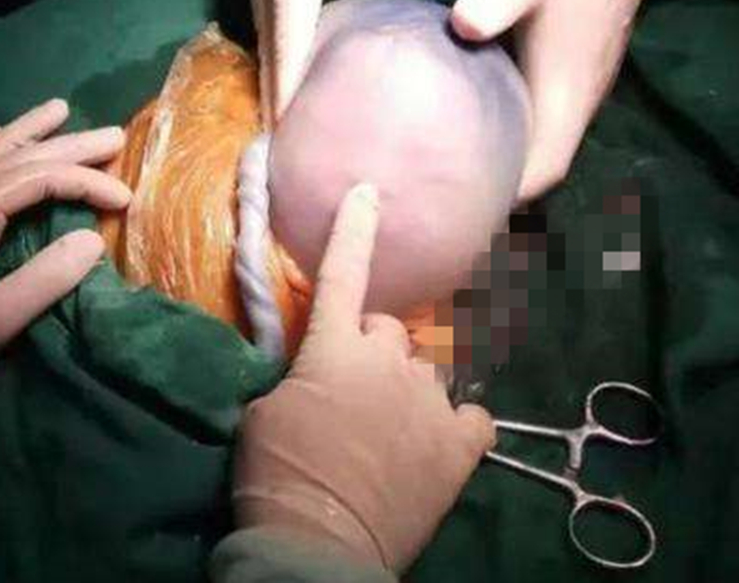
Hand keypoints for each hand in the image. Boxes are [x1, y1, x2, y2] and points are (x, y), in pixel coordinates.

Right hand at [182, 0, 462, 124]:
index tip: (297, 152)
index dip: (292, 101)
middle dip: (288, 121)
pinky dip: (286, 72)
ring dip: (284, 101)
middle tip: (306, 172)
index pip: (290, 46)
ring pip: (271, 57)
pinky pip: (273, 37)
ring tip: (308, 148)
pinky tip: (310, 93)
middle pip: (275, 67)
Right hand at [233, 184, 494, 570]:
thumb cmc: (277, 472)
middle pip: (390, 330)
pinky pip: (472, 416)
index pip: (343, 272)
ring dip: (408, 390)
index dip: (355, 230)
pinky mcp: (459, 443)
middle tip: (353, 395)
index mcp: (334, 348)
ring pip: (427, 370)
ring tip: (390, 431)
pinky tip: (444, 440)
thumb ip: (297, 378)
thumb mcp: (265, 413)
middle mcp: (389, 360)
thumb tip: (317, 376)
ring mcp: (430, 400)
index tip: (369, 192)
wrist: (317, 544)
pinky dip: (457, 425)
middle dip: (373, 352)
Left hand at [452, 0, 660, 202]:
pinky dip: (516, 141)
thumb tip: (460, 27)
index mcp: (566, 92)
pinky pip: (544, 127)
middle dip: (503, 192)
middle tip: (449, 198)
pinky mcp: (572, 79)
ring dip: (509, 167)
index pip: (545, 167)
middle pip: (543, 170)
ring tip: (457, 174)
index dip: (512, 195)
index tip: (468, 206)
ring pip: (544, 149)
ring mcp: (578, 93)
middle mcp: (577, 103)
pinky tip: (479, 132)